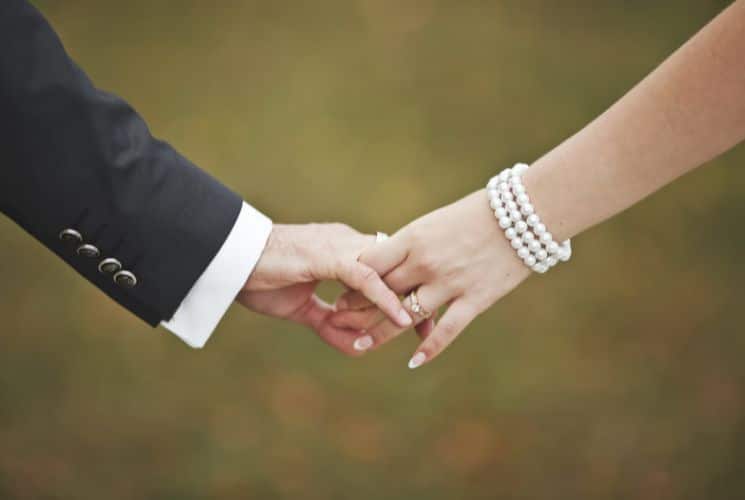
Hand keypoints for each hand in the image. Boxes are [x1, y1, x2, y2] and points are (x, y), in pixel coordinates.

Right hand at [237, 223, 411, 355]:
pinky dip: (384, 299)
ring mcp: (340, 246)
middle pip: (394, 268)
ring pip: (385, 272)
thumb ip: (329, 324)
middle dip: (417, 295)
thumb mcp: (301, 308)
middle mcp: (348, 243)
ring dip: (406, 300)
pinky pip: (365, 278)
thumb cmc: (261, 277)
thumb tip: (356, 347)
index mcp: (344, 250)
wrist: (231, 258)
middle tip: (437, 325)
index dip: (403, 292)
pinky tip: (401, 319)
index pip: (383, 270)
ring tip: (426, 327)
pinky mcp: (328, 256)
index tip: (423, 317)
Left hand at [330, 191, 531, 366]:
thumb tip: (386, 261)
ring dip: (380, 332)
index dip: (353, 281)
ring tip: (358, 345)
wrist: (525, 214)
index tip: (341, 292)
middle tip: (339, 321)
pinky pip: (447, 330)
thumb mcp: (435, 222)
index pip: (371, 264)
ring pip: (406, 316)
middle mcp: (426, 263)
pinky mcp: (475, 300)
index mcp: (414, 238)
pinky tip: (413, 362)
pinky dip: (429, 348)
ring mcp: (451, 284)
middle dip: (358, 308)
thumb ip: (411, 245)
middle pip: (382, 292)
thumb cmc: (477, 214)